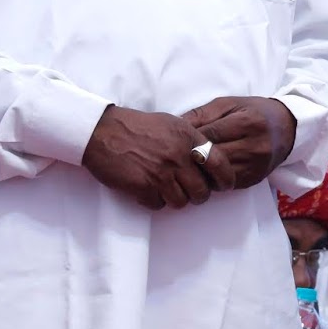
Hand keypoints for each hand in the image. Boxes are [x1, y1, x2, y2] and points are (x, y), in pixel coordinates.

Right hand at [81, 105, 232, 209]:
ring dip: (175, 199)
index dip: (225, 179)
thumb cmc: (138, 127)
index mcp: (189, 138)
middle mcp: (178, 156)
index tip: (224, 185)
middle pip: (202, 191)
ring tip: (165, 189)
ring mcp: (161, 172)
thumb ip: (192, 140)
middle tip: (190, 192)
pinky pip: (158, 205)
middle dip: (197, 195)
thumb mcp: (173, 124)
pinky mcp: (143, 186)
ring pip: (181, 202)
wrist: (102, 131)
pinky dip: (154, 201)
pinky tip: (147, 190)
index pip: (220, 164)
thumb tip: (209, 158)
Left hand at [181, 96, 296, 188]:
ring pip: (216, 175)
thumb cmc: (254, 112)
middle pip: (211, 158)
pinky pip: (225, 184)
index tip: (175, 139)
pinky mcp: (254, 179)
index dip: (188, 139)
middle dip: (191, 157)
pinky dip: (212, 178)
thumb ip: (202, 114)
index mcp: (247, 123)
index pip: (209, 136)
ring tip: (189, 164)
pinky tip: (205, 171)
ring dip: (199, 171)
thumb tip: (175, 126)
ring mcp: (255, 166)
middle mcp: (254, 147)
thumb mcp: (229, 104)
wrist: (287, 127)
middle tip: (177, 154)